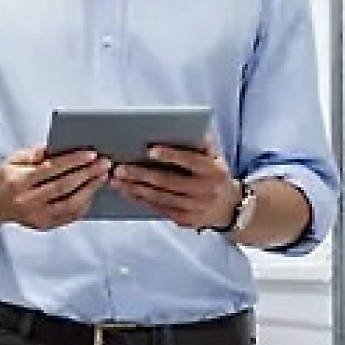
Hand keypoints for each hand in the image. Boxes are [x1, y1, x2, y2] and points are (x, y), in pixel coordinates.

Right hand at [0, 146, 112, 230]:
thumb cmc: (6, 179)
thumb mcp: (13, 160)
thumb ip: (34, 153)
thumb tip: (56, 147)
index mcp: (18, 181)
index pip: (51, 169)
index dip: (73, 161)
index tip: (91, 154)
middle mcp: (27, 201)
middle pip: (64, 187)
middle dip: (87, 174)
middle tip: (105, 164)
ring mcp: (37, 216)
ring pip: (70, 204)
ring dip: (90, 190)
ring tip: (102, 177)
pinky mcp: (44, 226)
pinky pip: (70, 216)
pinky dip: (84, 204)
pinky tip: (92, 192)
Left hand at [110, 137, 241, 230]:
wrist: (229, 207)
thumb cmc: (214, 174)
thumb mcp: (215, 158)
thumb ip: (203, 143)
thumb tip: (190, 124)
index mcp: (214, 171)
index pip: (190, 161)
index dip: (170, 155)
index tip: (149, 150)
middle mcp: (206, 191)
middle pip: (169, 182)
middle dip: (142, 175)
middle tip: (120, 168)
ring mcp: (196, 208)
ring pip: (160, 197)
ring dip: (135, 188)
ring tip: (116, 180)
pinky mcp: (186, 220)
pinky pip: (159, 209)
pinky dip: (141, 199)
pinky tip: (126, 191)